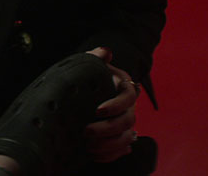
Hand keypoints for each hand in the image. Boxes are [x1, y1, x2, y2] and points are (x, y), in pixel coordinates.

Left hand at [84, 47, 138, 162]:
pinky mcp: (119, 138)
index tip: (97, 110)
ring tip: (89, 146)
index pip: (128, 97)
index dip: (115, 105)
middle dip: (108, 128)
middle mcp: (128, 107)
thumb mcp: (87, 65)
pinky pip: (121, 150)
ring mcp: (125, 124)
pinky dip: (109, 155)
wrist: (78, 92)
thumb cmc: (85, 76)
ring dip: (109, 144)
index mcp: (123, 88)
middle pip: (127, 121)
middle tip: (86, 131)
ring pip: (127, 138)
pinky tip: (93, 155)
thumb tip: (105, 52)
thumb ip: (95, 58)